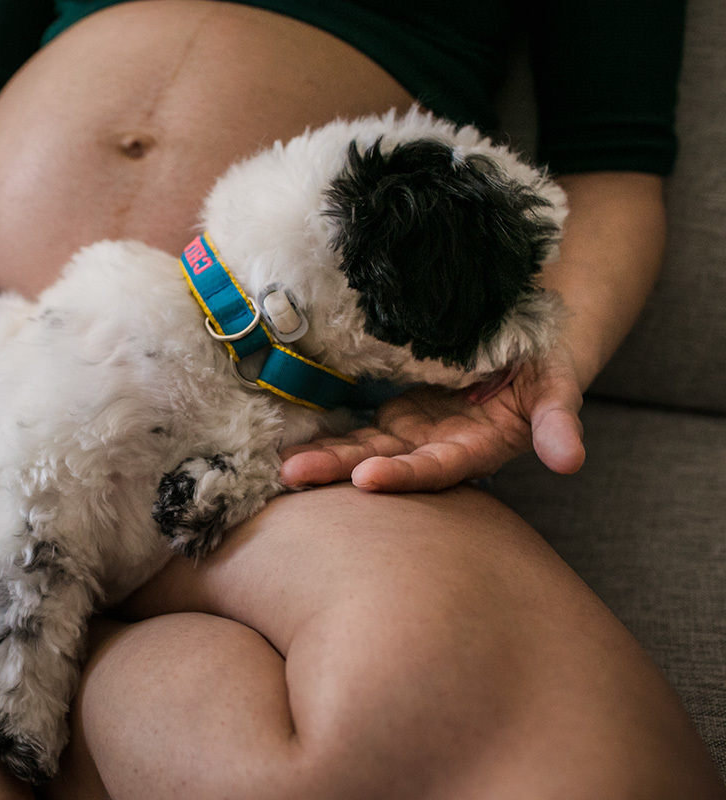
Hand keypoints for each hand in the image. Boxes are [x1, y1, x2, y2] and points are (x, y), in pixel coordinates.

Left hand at [279, 345, 585, 491]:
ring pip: (361, 447)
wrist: (525, 345)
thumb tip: (571, 461)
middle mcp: (436, 447)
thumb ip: (559, 422)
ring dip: (323, 456)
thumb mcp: (557, 385)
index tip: (367, 478)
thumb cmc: (545, 363)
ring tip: (282, 465)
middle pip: (384, 463)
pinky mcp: (393, 412)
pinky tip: (284, 437)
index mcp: (476, 448)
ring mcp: (411, 431)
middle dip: (340, 470)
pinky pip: (354, 425)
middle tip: (296, 474)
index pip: (436, 469)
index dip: (404, 474)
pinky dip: (323, 430)